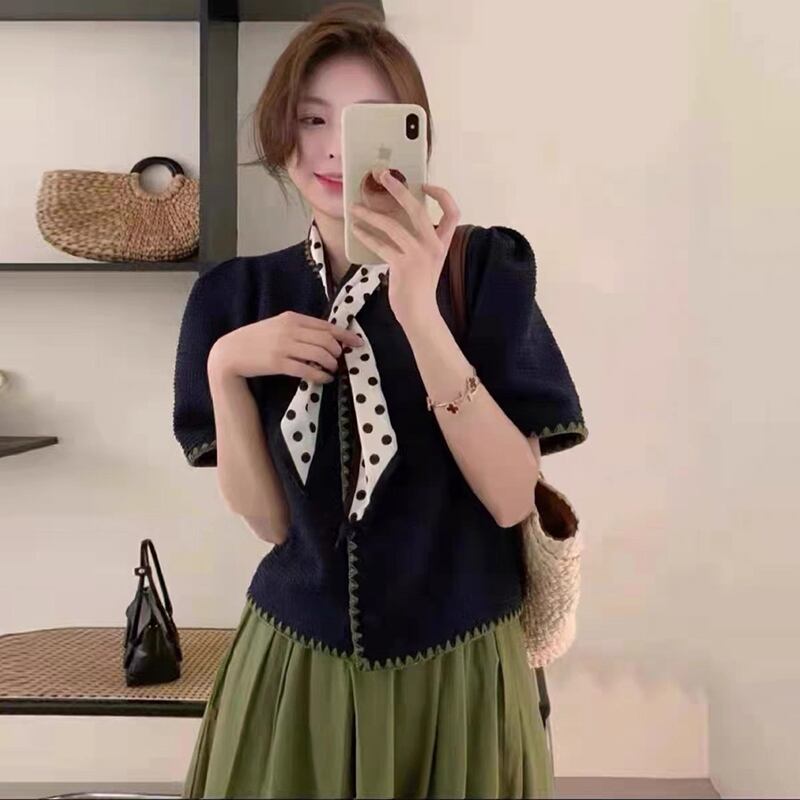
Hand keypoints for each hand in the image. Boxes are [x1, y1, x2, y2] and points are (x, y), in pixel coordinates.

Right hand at [208, 311, 364, 383]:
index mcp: (292, 318)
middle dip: (338, 352)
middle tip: (339, 360)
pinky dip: (321, 376)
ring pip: (320, 355)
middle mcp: (290, 330)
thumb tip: (326, 337)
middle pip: (327, 341)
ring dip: (331, 364)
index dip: (345, 335)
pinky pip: (308, 370)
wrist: (230, 352)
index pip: (326, 326)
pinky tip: (325, 379)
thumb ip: (299, 328)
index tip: (358, 342)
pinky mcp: (279, 363)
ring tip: (332, 370)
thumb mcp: (278, 326)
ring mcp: (284, 346)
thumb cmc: (256, 339)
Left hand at [349, 166, 459, 330]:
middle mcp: (433, 245)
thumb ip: (420, 240)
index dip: (441, 194)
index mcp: (443, 242)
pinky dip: (366, 236)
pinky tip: (356, 230)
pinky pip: (380, 245)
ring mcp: (418, 255)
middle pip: (418, 209)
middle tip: (382, 176)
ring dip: (371, 214)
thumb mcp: (428, 260)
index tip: (423, 185)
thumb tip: (396, 219)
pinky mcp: (402, 265)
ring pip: (392, 225)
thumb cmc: (420, 286)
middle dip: (399, 189)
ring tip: (355, 208)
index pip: (452, 211)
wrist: (420, 313)